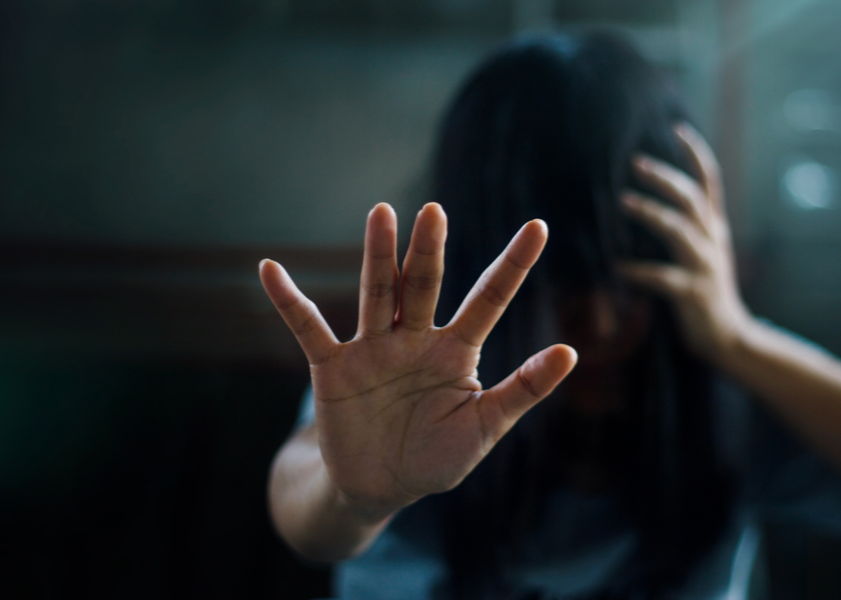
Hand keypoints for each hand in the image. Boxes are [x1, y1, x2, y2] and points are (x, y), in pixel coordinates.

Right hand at [260, 203, 575, 519]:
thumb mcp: (485, 426)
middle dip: (429, 251)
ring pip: (377, 294)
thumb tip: (571, 351)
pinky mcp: (333, 368)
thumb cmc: (437, 456)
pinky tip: (270, 270)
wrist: (380, 486)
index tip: (539, 226)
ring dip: (378, 257)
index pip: (489, 299)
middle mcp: (415, 339)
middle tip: (435, 213)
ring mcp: (373, 349)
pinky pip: (309, 329)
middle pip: (424, 285)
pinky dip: (289, 302)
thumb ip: (523, 390)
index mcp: (456, 351)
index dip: (513, 266)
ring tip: (382, 214)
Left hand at [618, 124, 752, 361]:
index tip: (677, 127)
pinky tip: (616, 267)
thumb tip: (642, 201)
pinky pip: (663, 278)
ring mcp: (705, 266)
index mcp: (713, 227)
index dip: (696, 153)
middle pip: (692, 198)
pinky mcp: (694, 293)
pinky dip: (638, 271)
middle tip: (635, 162)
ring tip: (622, 202)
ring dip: (650, 213)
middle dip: (664, 176)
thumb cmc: (704, 291)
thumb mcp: (699, 252)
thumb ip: (680, 227)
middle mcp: (712, 240)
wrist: (729, 338)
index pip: (709, 181)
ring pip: (680, 230)